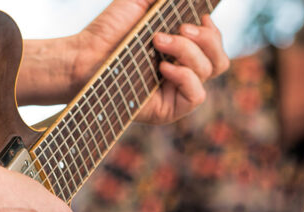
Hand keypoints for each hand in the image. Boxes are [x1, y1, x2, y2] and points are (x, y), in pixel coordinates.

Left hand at [72, 1, 228, 123]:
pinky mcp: (168, 110)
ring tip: (158, 41)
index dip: (213, 31)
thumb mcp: (140, 2)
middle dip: (207, 39)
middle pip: (219, 59)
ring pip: (209, 72)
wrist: (83, 57)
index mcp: (181, 50)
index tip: (200, 16)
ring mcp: (176, 91)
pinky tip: (164, 68)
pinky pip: (197, 95)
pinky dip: (185, 77)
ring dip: (188, 51)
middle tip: (180, 28)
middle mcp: (182, 71)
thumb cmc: (108, 31)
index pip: (214, 45)